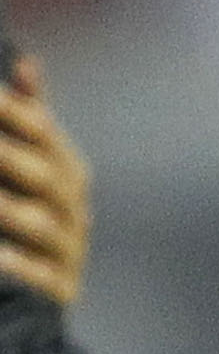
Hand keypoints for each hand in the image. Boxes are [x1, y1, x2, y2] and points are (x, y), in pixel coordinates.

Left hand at [0, 54, 90, 305]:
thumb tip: (26, 62)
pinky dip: (21, 267)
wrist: (50, 287)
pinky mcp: (60, 290)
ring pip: (42, 226)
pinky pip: (42, 278)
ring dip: (10, 211)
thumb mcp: (36, 165)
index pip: (44, 130)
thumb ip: (31, 116)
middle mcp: (74, 208)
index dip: (12, 111)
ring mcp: (70, 250)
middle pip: (46, 175)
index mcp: (68, 170)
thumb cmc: (34, 212)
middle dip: (8, 156)